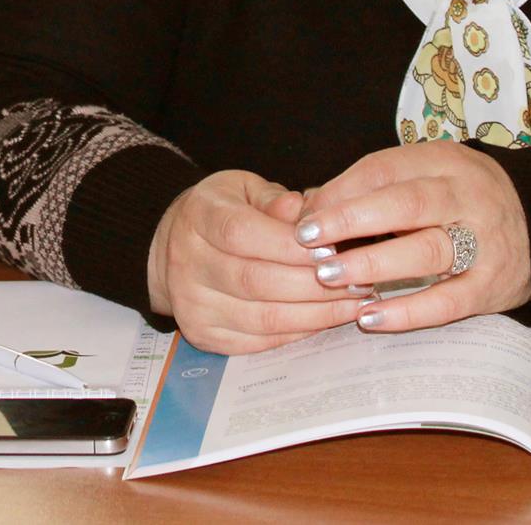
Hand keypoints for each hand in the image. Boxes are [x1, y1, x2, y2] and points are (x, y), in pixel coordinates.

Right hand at [146, 169, 371, 354]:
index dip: (290, 246)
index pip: (243, 234)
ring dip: (315, 314)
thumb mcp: (243, 189)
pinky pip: (259, 342)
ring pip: (262, 318)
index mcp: (198, 217)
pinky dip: (298, 332)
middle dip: (315, 284)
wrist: (171, 247)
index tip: (334, 247)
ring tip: (354, 303)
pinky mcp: (203, 335)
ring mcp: (192, 304)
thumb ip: (274, 199)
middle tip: (359, 280)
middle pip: (255, 281)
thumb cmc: (221, 212)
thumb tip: (303, 210)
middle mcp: (187, 263)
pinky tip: (326, 319)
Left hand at [295, 142, 530, 332]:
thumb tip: (304, 207)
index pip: (385, 169)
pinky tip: (370, 316)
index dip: (341, 192)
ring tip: (330, 276)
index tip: (304, 215)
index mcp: (443, 161)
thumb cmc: (460, 200)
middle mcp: (466, 196)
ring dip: (374, 264)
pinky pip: (449, 300)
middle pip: (407, 204)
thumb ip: (368, 188)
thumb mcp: (423, 176)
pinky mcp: (492, 285)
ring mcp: (484, 241)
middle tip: (308, 240)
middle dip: (352, 220)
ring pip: (427, 250)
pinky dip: (409, 311)